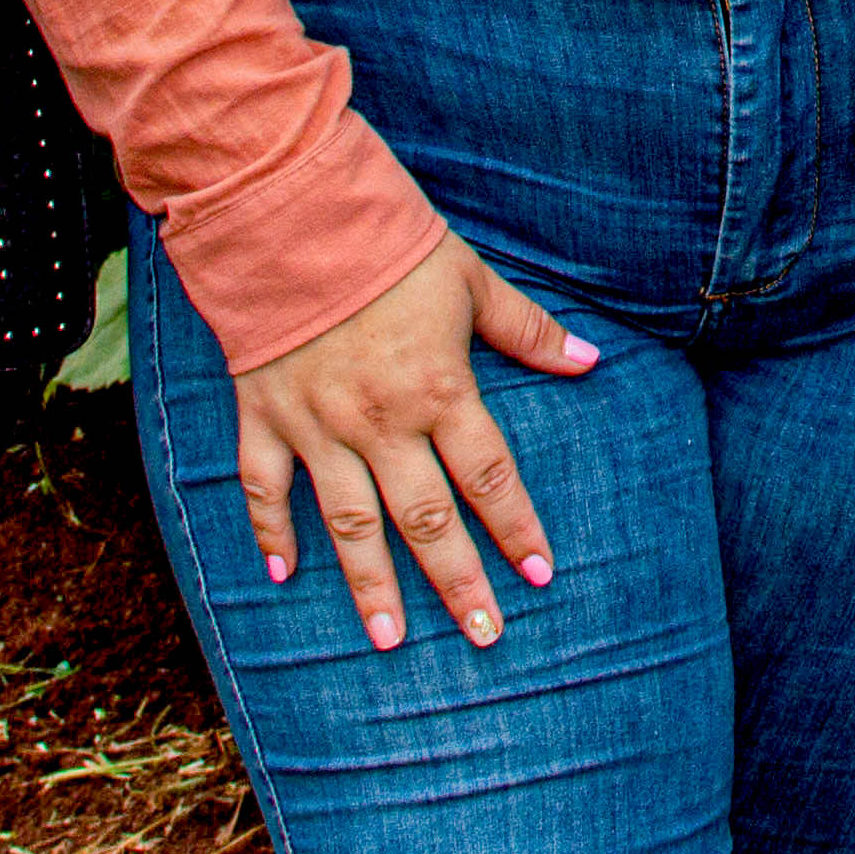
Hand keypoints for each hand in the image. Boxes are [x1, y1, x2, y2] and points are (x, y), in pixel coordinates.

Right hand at [229, 231, 598, 653]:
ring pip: (349, 523)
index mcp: (439, 389)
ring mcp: (319, 426)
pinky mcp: (266, 415)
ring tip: (390, 639)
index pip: (489, 477)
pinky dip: (270, 533)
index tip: (539, 577)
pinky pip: (265, 488)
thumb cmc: (388, 243)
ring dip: (371, 585)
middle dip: (458, 581)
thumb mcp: (470, 279)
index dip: (517, 528)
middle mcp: (381, 422)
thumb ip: (527, 330)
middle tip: (483, 636)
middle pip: (426, 519)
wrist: (290, 214)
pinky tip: (282, 577)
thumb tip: (589, 361)